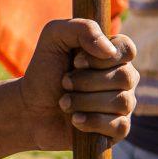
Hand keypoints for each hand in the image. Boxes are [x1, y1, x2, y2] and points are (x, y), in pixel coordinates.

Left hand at [18, 19, 137, 148]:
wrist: (30, 109)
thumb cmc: (44, 71)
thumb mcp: (54, 37)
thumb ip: (82, 28)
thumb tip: (109, 50)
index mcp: (112, 55)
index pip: (127, 49)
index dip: (102, 57)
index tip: (76, 61)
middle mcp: (123, 78)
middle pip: (125, 77)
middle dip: (87, 81)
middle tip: (64, 83)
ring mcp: (123, 105)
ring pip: (121, 102)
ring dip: (84, 102)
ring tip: (64, 103)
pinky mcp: (117, 130)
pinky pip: (121, 126)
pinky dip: (93, 122)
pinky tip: (75, 120)